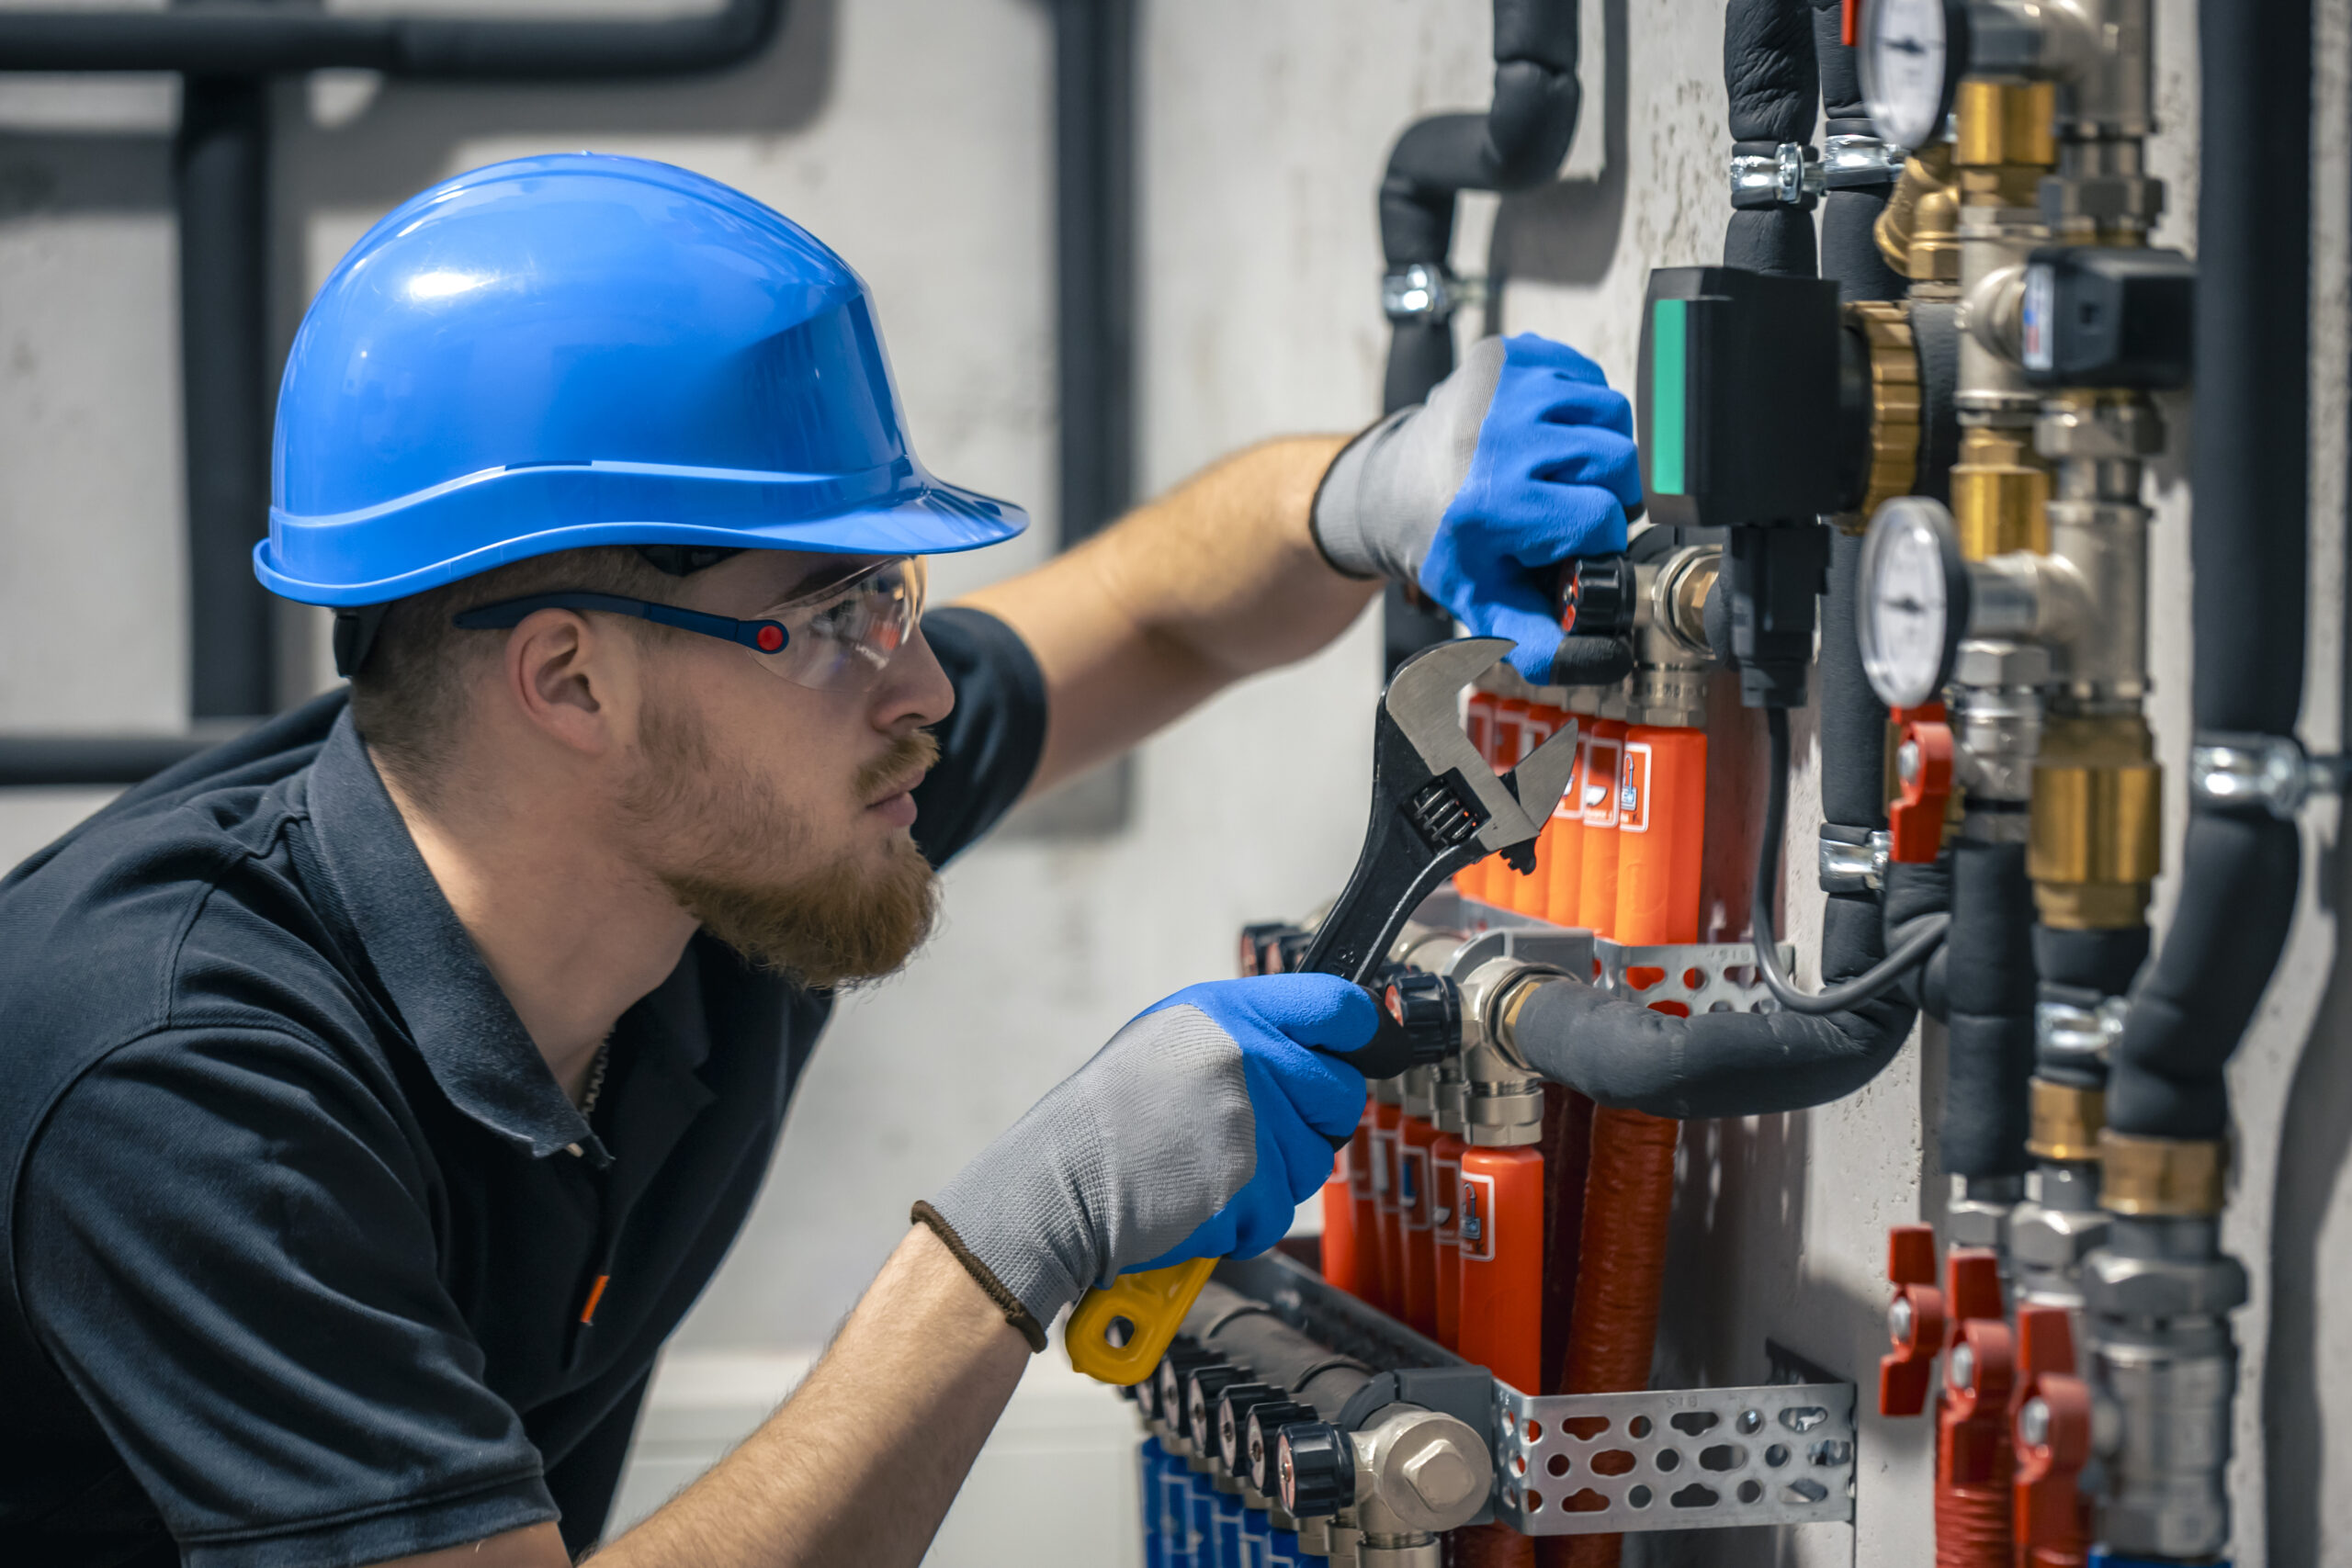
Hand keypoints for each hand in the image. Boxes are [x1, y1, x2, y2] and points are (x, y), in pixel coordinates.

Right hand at [917, 974, 1373, 1339]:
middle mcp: (1247, 1055)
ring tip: (1207, 1168)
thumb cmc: (1107, 1118)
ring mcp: (1252, 1120)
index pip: (1338, 1006)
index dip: (1362, 1034)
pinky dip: (1246, 1220)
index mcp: (1227, 1012)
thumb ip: (1243, 1036)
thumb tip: (1313, 1048)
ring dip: (1274, 1179)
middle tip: (1249, 1136)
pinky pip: (1282, 1211)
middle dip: (1311, 1125)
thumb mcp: (1170, 1039)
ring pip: (1316, 1161)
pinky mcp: (1250, 1183)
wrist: (1058, 1183)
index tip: (1368, 1050)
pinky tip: (1199, 1200)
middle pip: (1341, 1095)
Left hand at [1312, 333, 1642, 682]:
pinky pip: (1588, 375)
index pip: (1601, 517)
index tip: (1566, 542)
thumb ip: (1542, 642)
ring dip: (1598, 447)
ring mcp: (1504, 385)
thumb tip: (1600, 661)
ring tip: (1559, 471)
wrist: (1391, 487)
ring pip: (1611, 413)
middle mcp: (1498, 436)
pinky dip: (1580, 406)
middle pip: (1618, 460)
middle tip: (1568, 507)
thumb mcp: (1486, 603)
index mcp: (1494, 501)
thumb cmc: (1444, 543)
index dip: (1595, 537)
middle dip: (1606, 491)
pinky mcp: (1509, 352)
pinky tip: (1547, 434)